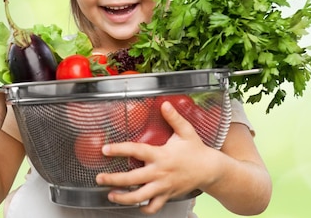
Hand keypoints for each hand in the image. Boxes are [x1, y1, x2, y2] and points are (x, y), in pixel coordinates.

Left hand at [96, 101, 218, 213]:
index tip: (105, 149)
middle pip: (132, 179)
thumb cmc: (196, 150)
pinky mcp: (167, 196)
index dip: (119, 150)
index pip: (136, 151)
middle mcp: (159, 173)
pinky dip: (143, 208)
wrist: (210, 170)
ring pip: (139, 197)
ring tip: (111, 195)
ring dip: (123, 198)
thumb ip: (173, 118)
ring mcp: (163, 187)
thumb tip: (164, 104)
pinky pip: (153, 207)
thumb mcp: (186, 132)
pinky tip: (135, 205)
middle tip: (100, 178)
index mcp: (161, 155)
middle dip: (113, 180)